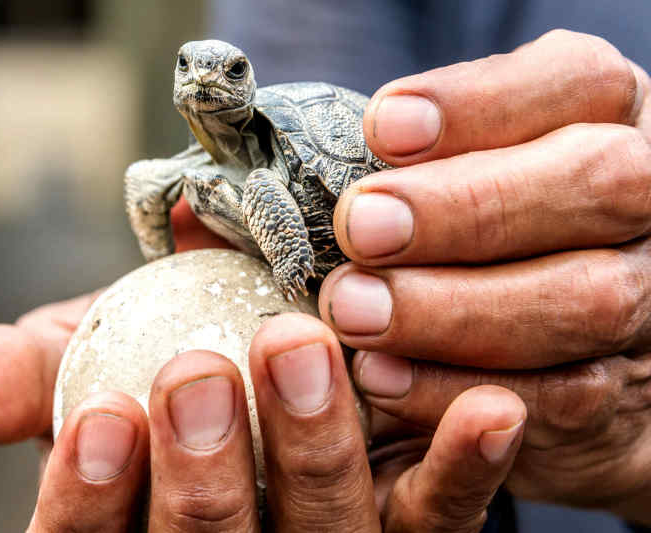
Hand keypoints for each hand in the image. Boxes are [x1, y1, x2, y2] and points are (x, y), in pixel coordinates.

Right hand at [0, 307, 522, 531]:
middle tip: (203, 373)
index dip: (88, 502)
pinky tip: (486, 405)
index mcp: (140, 532)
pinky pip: (440, 522)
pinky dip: (461, 467)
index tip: (100, 417)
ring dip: (316, 448)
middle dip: (206, 475)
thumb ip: (30, 375)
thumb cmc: (175, 367)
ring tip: (302, 346)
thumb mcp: (97, 364)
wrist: (271, 365)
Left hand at [320, 29, 650, 522]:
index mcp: (599, 120)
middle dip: (468, 207)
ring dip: (458, 308)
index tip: (384, 126)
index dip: (482, 104)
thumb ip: (360, 172)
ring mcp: (643, 301)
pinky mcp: (617, 397)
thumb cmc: (481, 236)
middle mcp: (639, 204)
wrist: (582, 344)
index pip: (572, 84)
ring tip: (354, 311)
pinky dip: (462, 392)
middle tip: (361, 228)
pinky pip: (561, 398)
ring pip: (583, 299)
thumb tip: (208, 199)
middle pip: (595, 185)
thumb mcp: (446, 174)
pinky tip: (382, 381)